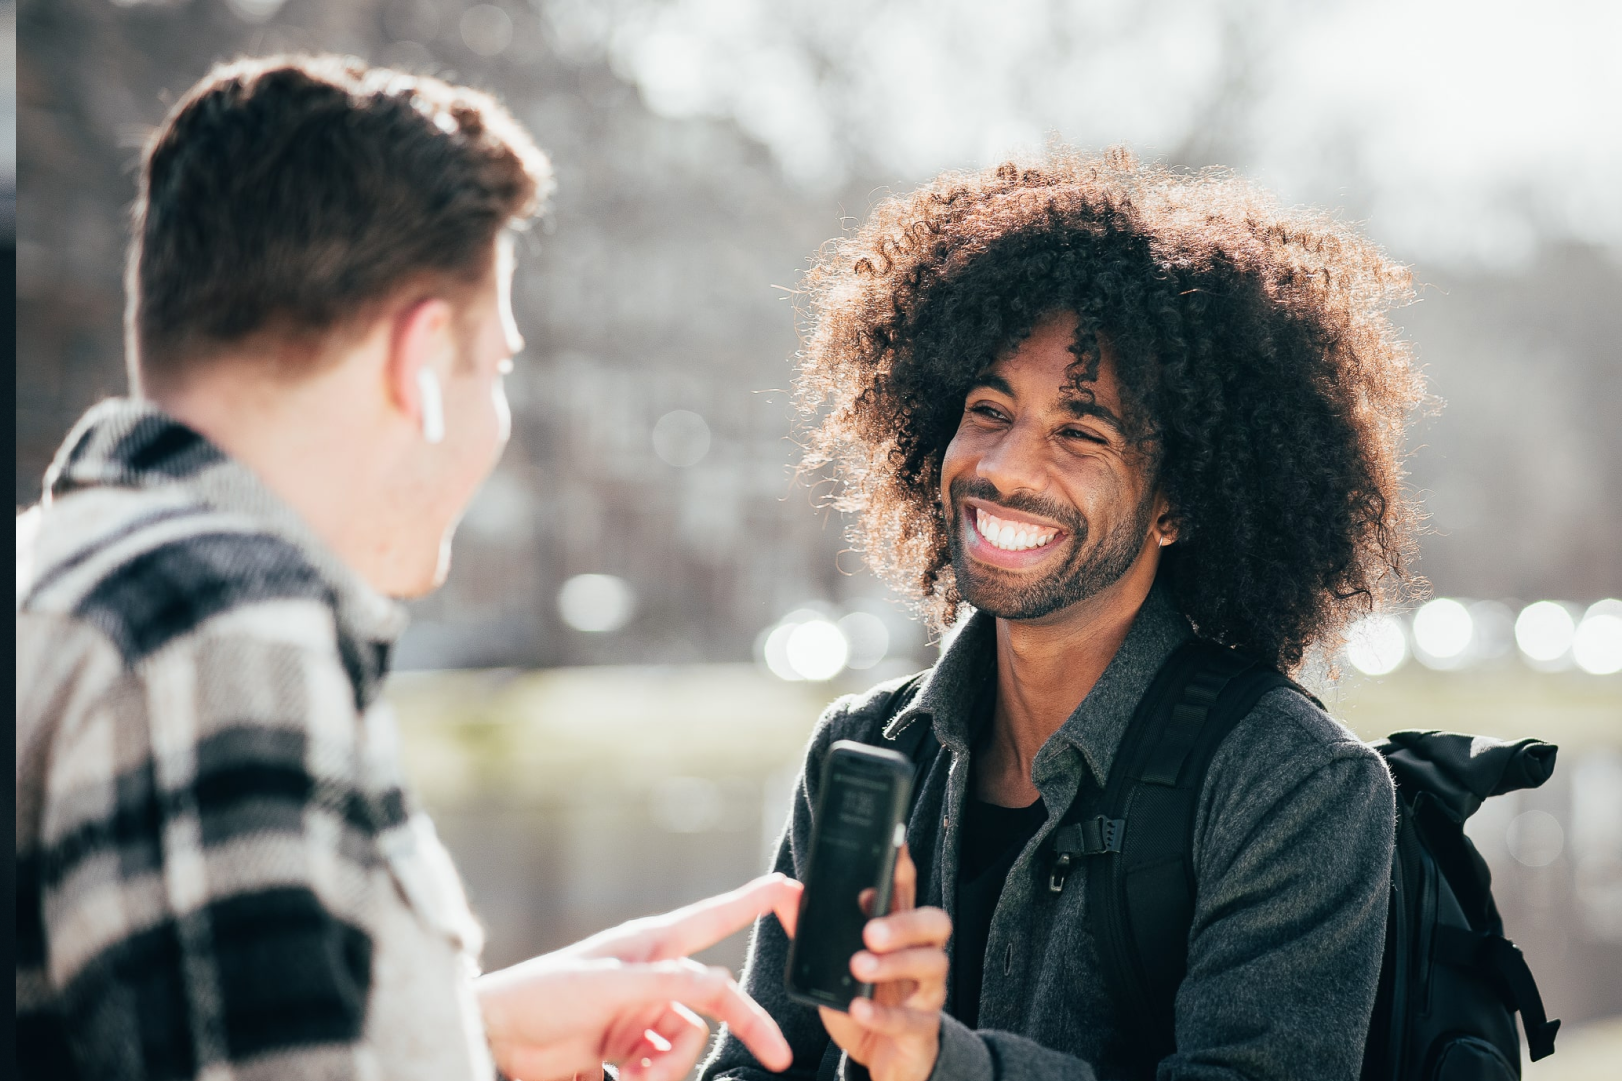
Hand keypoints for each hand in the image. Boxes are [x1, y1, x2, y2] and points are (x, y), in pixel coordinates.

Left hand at [478, 873, 802, 1080]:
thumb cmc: (541, 995)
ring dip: (666, 1068)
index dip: (758, 901)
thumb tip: (723, 982)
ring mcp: (640, 1014)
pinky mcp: (626, 1048)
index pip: (717, 917)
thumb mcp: (607, 985)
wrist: (496, 1038)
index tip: (796, 891)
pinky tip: (616, 1078)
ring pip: (688, 1044)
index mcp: (652, 944)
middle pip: (717, 1003)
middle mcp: (653, 976)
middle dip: (740, 1030)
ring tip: (628, 1075)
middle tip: (778, 1057)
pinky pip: (661, 1068)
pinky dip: (648, 1079)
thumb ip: (666, 983)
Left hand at [818, 846, 949, 1080]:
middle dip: (906, 921)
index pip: (907, 890)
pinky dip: (884, 1014)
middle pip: (935, 922)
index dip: (903, 866)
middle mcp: (920, 955)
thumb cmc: (863, 1000)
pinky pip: (912, 1019)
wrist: (882, 1058)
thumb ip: (811, 929)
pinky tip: (860, 1009)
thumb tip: (786, 890)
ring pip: (932, 965)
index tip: (893, 845)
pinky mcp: (922, 1029)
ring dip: (894, 964)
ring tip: (860, 966)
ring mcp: (926, 992)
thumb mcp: (831, 964)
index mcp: (900, 932)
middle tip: (871, 929)